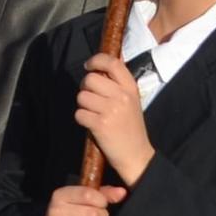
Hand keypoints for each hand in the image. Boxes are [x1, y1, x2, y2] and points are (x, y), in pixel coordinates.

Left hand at [74, 53, 155, 185]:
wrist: (136, 155)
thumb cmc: (130, 127)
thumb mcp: (131, 101)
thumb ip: (117, 85)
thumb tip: (96, 69)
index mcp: (131, 88)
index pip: (113, 63)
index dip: (97, 60)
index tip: (89, 65)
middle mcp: (122, 96)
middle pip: (90, 79)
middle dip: (85, 88)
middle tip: (91, 98)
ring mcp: (111, 110)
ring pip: (82, 96)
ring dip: (83, 105)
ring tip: (94, 113)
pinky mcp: (100, 124)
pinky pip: (79, 113)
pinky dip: (82, 119)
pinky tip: (92, 125)